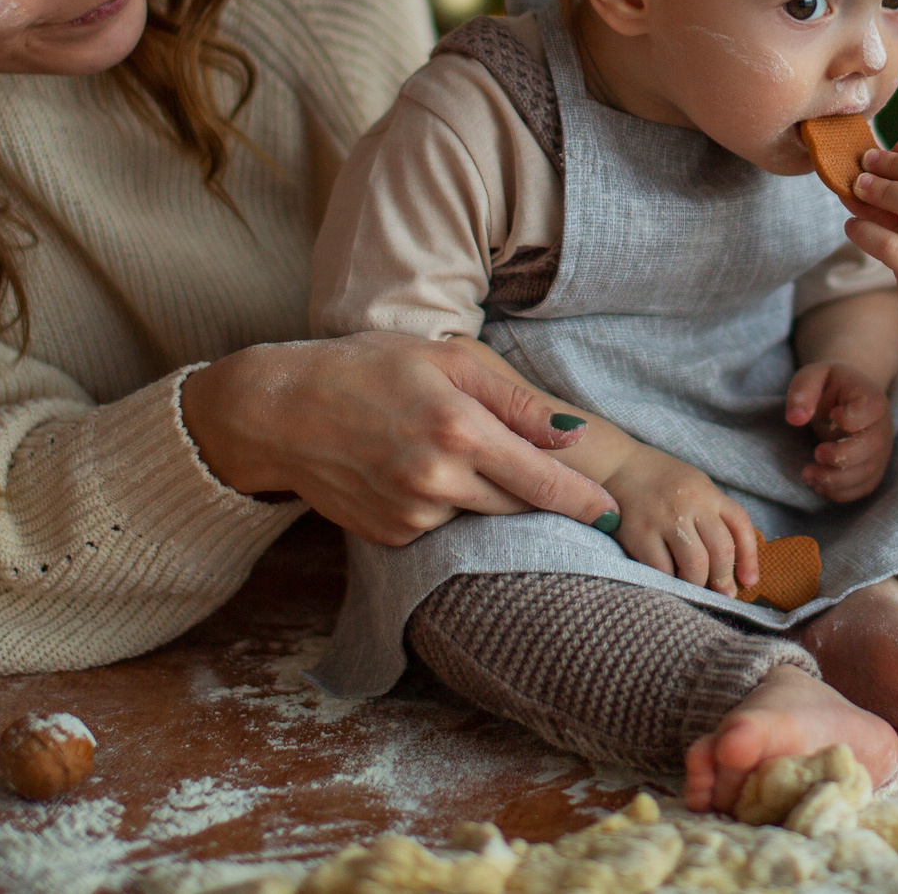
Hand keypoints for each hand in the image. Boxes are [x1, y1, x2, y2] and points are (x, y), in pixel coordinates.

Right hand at [179, 335, 618, 545]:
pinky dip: (444, 506)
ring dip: (483, 493)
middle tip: (539, 472)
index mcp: (461, 430)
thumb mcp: (448, 361)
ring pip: (479, 516)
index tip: (615, 514)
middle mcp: (438, 481)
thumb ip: (516, 401)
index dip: (585, 502)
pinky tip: (414, 470)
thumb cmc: (369, 369)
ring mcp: (411, 515)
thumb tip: (574, 435)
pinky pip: (440, 527)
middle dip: (536, 492)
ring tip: (445, 450)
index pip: (543, 481)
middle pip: (518, 504)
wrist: (282, 411)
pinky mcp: (390, 537)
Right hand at [603, 444, 759, 596]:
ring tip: (696, 590)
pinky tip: (671, 583)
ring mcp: (665, 519)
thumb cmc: (661, 481)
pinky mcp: (639, 534)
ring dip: (698, 584)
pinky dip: (670, 581)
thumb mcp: (695, 485)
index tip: (749, 581)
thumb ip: (713, 514)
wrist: (618, 466)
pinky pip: (662, 569)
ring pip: (695, 565)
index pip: (740, 526)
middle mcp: (691, 504)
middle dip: (724, 579)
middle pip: (721, 550)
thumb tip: (730, 560)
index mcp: (708, 493)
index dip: (750, 558)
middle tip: (723, 594)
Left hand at [785, 360, 893, 501]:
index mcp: (872, 398)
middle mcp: (882, 427)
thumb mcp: (813, 376)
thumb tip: (795, 419)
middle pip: (870, 447)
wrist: (850, 398)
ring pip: (866, 473)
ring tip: (808, 474)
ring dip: (835, 480)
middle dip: (839, 456)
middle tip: (816, 453)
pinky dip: (840, 492)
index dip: (847, 418)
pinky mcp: (874, 469)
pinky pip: (863, 488)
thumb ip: (803, 391)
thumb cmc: (830, 386)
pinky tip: (819, 484)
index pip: (868, 411)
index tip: (830, 415)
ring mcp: (881, 451)